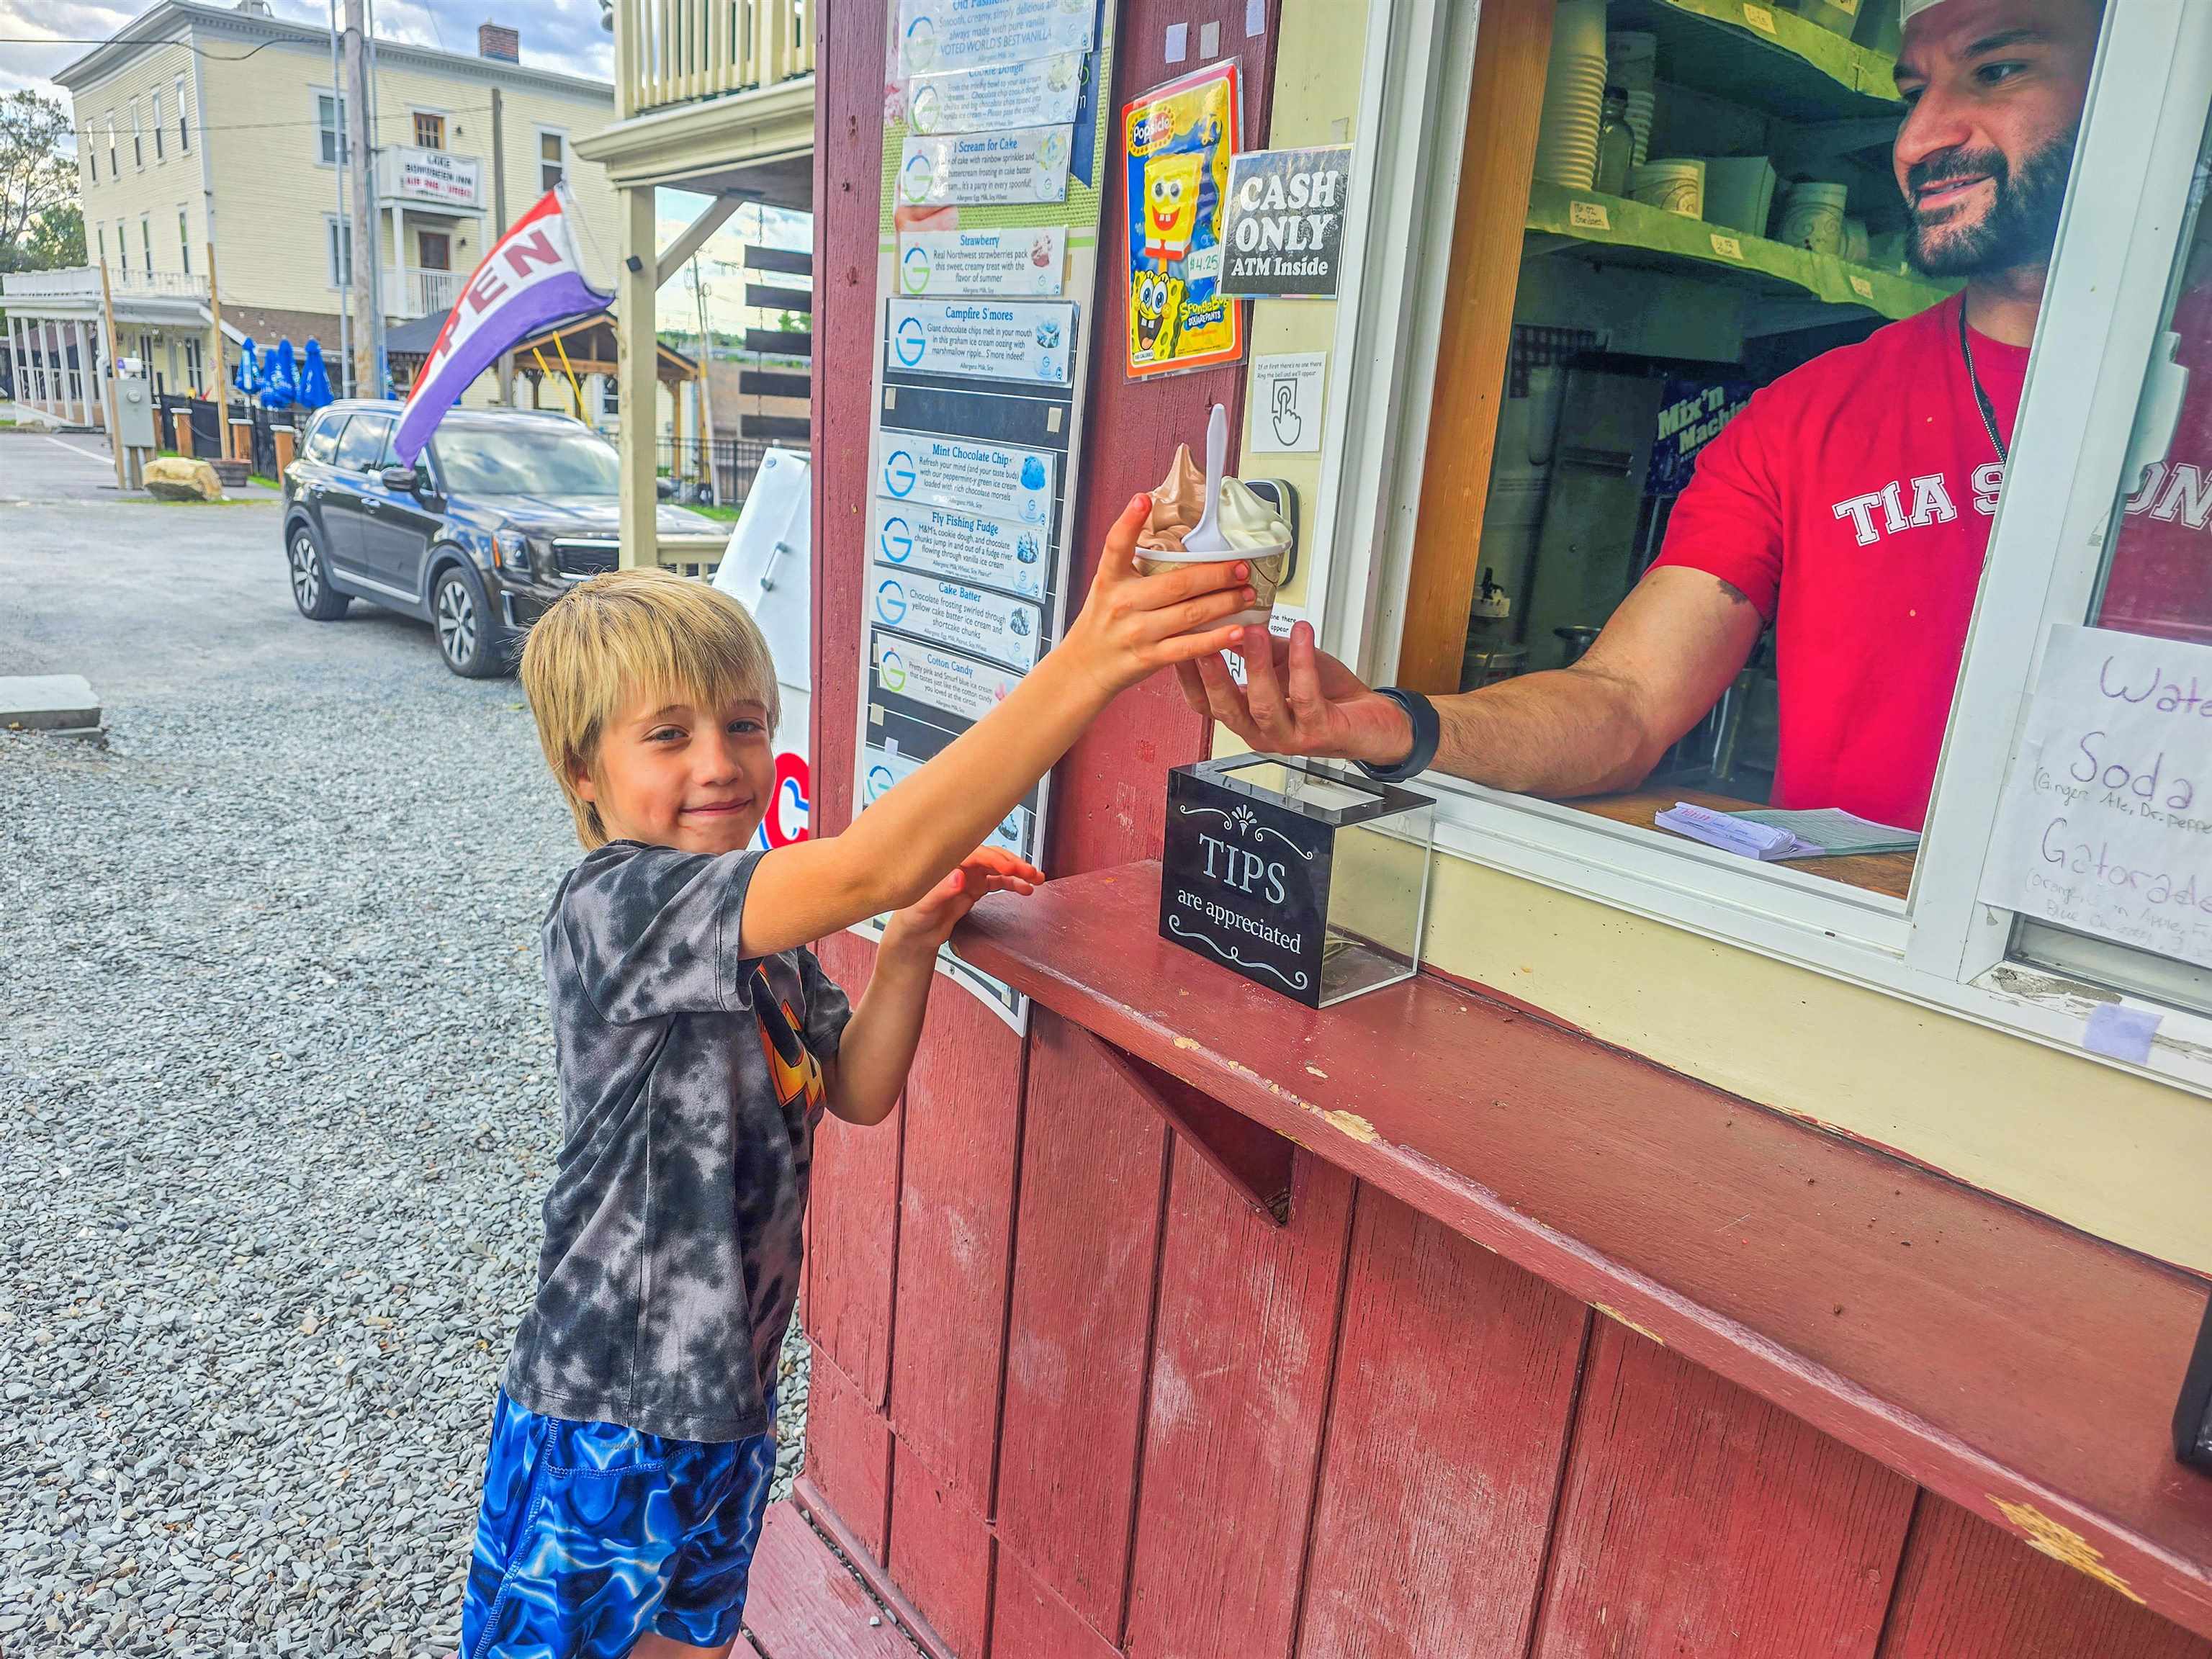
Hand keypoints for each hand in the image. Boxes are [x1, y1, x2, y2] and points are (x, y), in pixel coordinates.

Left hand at [884, 846, 1046, 951]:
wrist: (915, 934)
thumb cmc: (913, 918)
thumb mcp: (924, 905)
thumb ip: (941, 890)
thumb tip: (960, 876)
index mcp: (948, 865)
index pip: (976, 854)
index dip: (995, 859)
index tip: (1009, 869)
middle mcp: (960, 866)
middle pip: (991, 858)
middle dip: (1012, 863)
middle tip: (1030, 872)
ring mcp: (969, 876)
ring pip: (998, 869)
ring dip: (1018, 872)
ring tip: (1036, 878)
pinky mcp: (974, 888)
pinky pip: (998, 882)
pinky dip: (1013, 884)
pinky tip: (1026, 888)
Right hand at [1057, 494, 1256, 700]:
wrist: (1085, 667)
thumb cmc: (1104, 623)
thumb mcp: (1109, 588)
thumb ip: (1134, 566)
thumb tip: (1177, 541)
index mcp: (1110, 580)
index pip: (1116, 546)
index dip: (1129, 522)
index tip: (1143, 499)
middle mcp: (1123, 603)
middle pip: (1177, 583)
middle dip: (1216, 574)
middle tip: (1242, 567)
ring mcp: (1137, 632)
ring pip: (1190, 614)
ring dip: (1225, 602)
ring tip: (1248, 594)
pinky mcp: (1149, 658)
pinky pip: (1189, 647)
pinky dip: (1216, 639)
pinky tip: (1237, 631)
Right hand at [1175, 622, 1415, 766]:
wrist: (1370, 721)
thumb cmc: (1326, 695)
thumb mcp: (1282, 665)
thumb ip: (1254, 648)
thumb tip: (1225, 619)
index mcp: (1246, 718)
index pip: (1204, 704)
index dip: (1188, 677)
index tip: (1179, 643)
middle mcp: (1261, 733)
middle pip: (1225, 709)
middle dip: (1212, 675)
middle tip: (1203, 642)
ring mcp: (1289, 737)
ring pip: (1263, 705)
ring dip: (1256, 666)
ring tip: (1253, 632)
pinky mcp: (1319, 732)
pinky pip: (1306, 696)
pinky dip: (1301, 662)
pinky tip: (1300, 633)